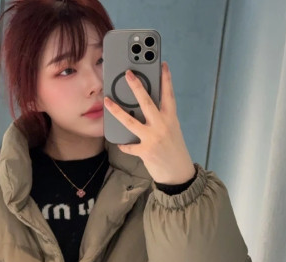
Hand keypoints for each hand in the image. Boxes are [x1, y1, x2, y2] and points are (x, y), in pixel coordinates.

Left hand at [103, 62, 195, 184]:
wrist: (178, 173)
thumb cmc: (174, 150)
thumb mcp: (172, 130)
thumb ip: (161, 118)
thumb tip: (144, 108)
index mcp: (171, 118)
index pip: (168, 95)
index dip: (166, 79)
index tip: (163, 64)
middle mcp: (162, 126)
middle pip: (147, 102)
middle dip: (137, 86)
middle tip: (128, 73)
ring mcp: (153, 138)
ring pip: (130, 121)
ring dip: (117, 110)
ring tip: (107, 101)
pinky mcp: (145, 151)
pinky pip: (129, 146)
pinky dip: (124, 145)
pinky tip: (120, 143)